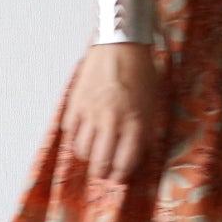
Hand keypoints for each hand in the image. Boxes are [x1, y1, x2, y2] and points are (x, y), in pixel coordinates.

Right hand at [62, 42, 159, 183]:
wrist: (120, 44)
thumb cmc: (140, 73)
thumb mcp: (153, 104)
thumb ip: (147, 131)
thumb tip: (140, 155)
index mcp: (134, 122)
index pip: (124, 162)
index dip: (120, 175)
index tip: (118, 177)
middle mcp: (111, 120)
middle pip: (99, 162)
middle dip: (101, 173)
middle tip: (103, 172)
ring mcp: (90, 112)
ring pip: (81, 150)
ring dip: (87, 156)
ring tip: (93, 152)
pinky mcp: (75, 102)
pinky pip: (69, 131)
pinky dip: (74, 136)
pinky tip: (82, 132)